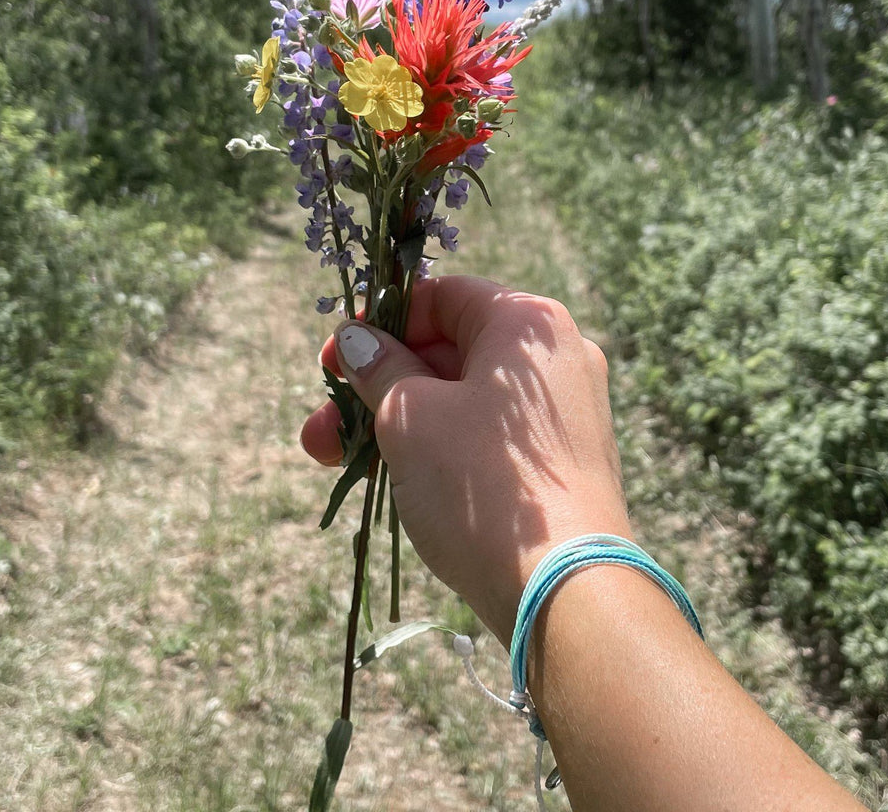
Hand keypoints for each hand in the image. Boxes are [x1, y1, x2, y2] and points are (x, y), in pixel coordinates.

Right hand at [300, 275, 630, 643]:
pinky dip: (437, 447)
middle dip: (374, 386)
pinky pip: (486, 436)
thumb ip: (378, 369)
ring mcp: (564, 412)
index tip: (335, 358)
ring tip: (331, 458)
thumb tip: (358, 342)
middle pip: (446, 352)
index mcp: (527, 322)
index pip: (441, 297)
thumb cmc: (483, 484)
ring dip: (393, 423)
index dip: (379, 324)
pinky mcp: (561, 462)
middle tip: (322, 425)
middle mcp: (555, 356)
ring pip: (460, 400)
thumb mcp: (409, 416)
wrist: (565, 590)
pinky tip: (389, 478)